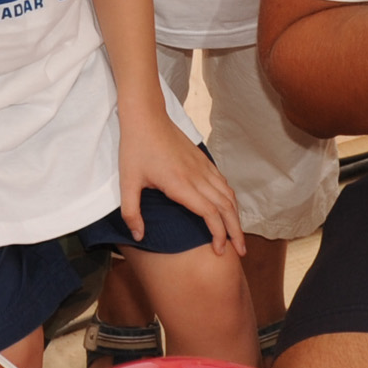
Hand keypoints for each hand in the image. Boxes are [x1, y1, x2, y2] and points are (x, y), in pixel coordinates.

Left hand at [118, 105, 243, 255]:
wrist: (146, 116)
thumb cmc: (135, 148)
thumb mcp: (127, 182)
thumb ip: (131, 212)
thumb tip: (139, 236)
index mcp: (180, 184)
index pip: (210, 213)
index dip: (219, 234)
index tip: (219, 251)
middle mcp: (197, 176)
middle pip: (226, 207)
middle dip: (236, 231)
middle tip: (241, 251)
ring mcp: (202, 167)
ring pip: (228, 194)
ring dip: (236, 216)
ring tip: (238, 235)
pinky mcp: (202, 160)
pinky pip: (223, 182)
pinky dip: (230, 199)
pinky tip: (228, 208)